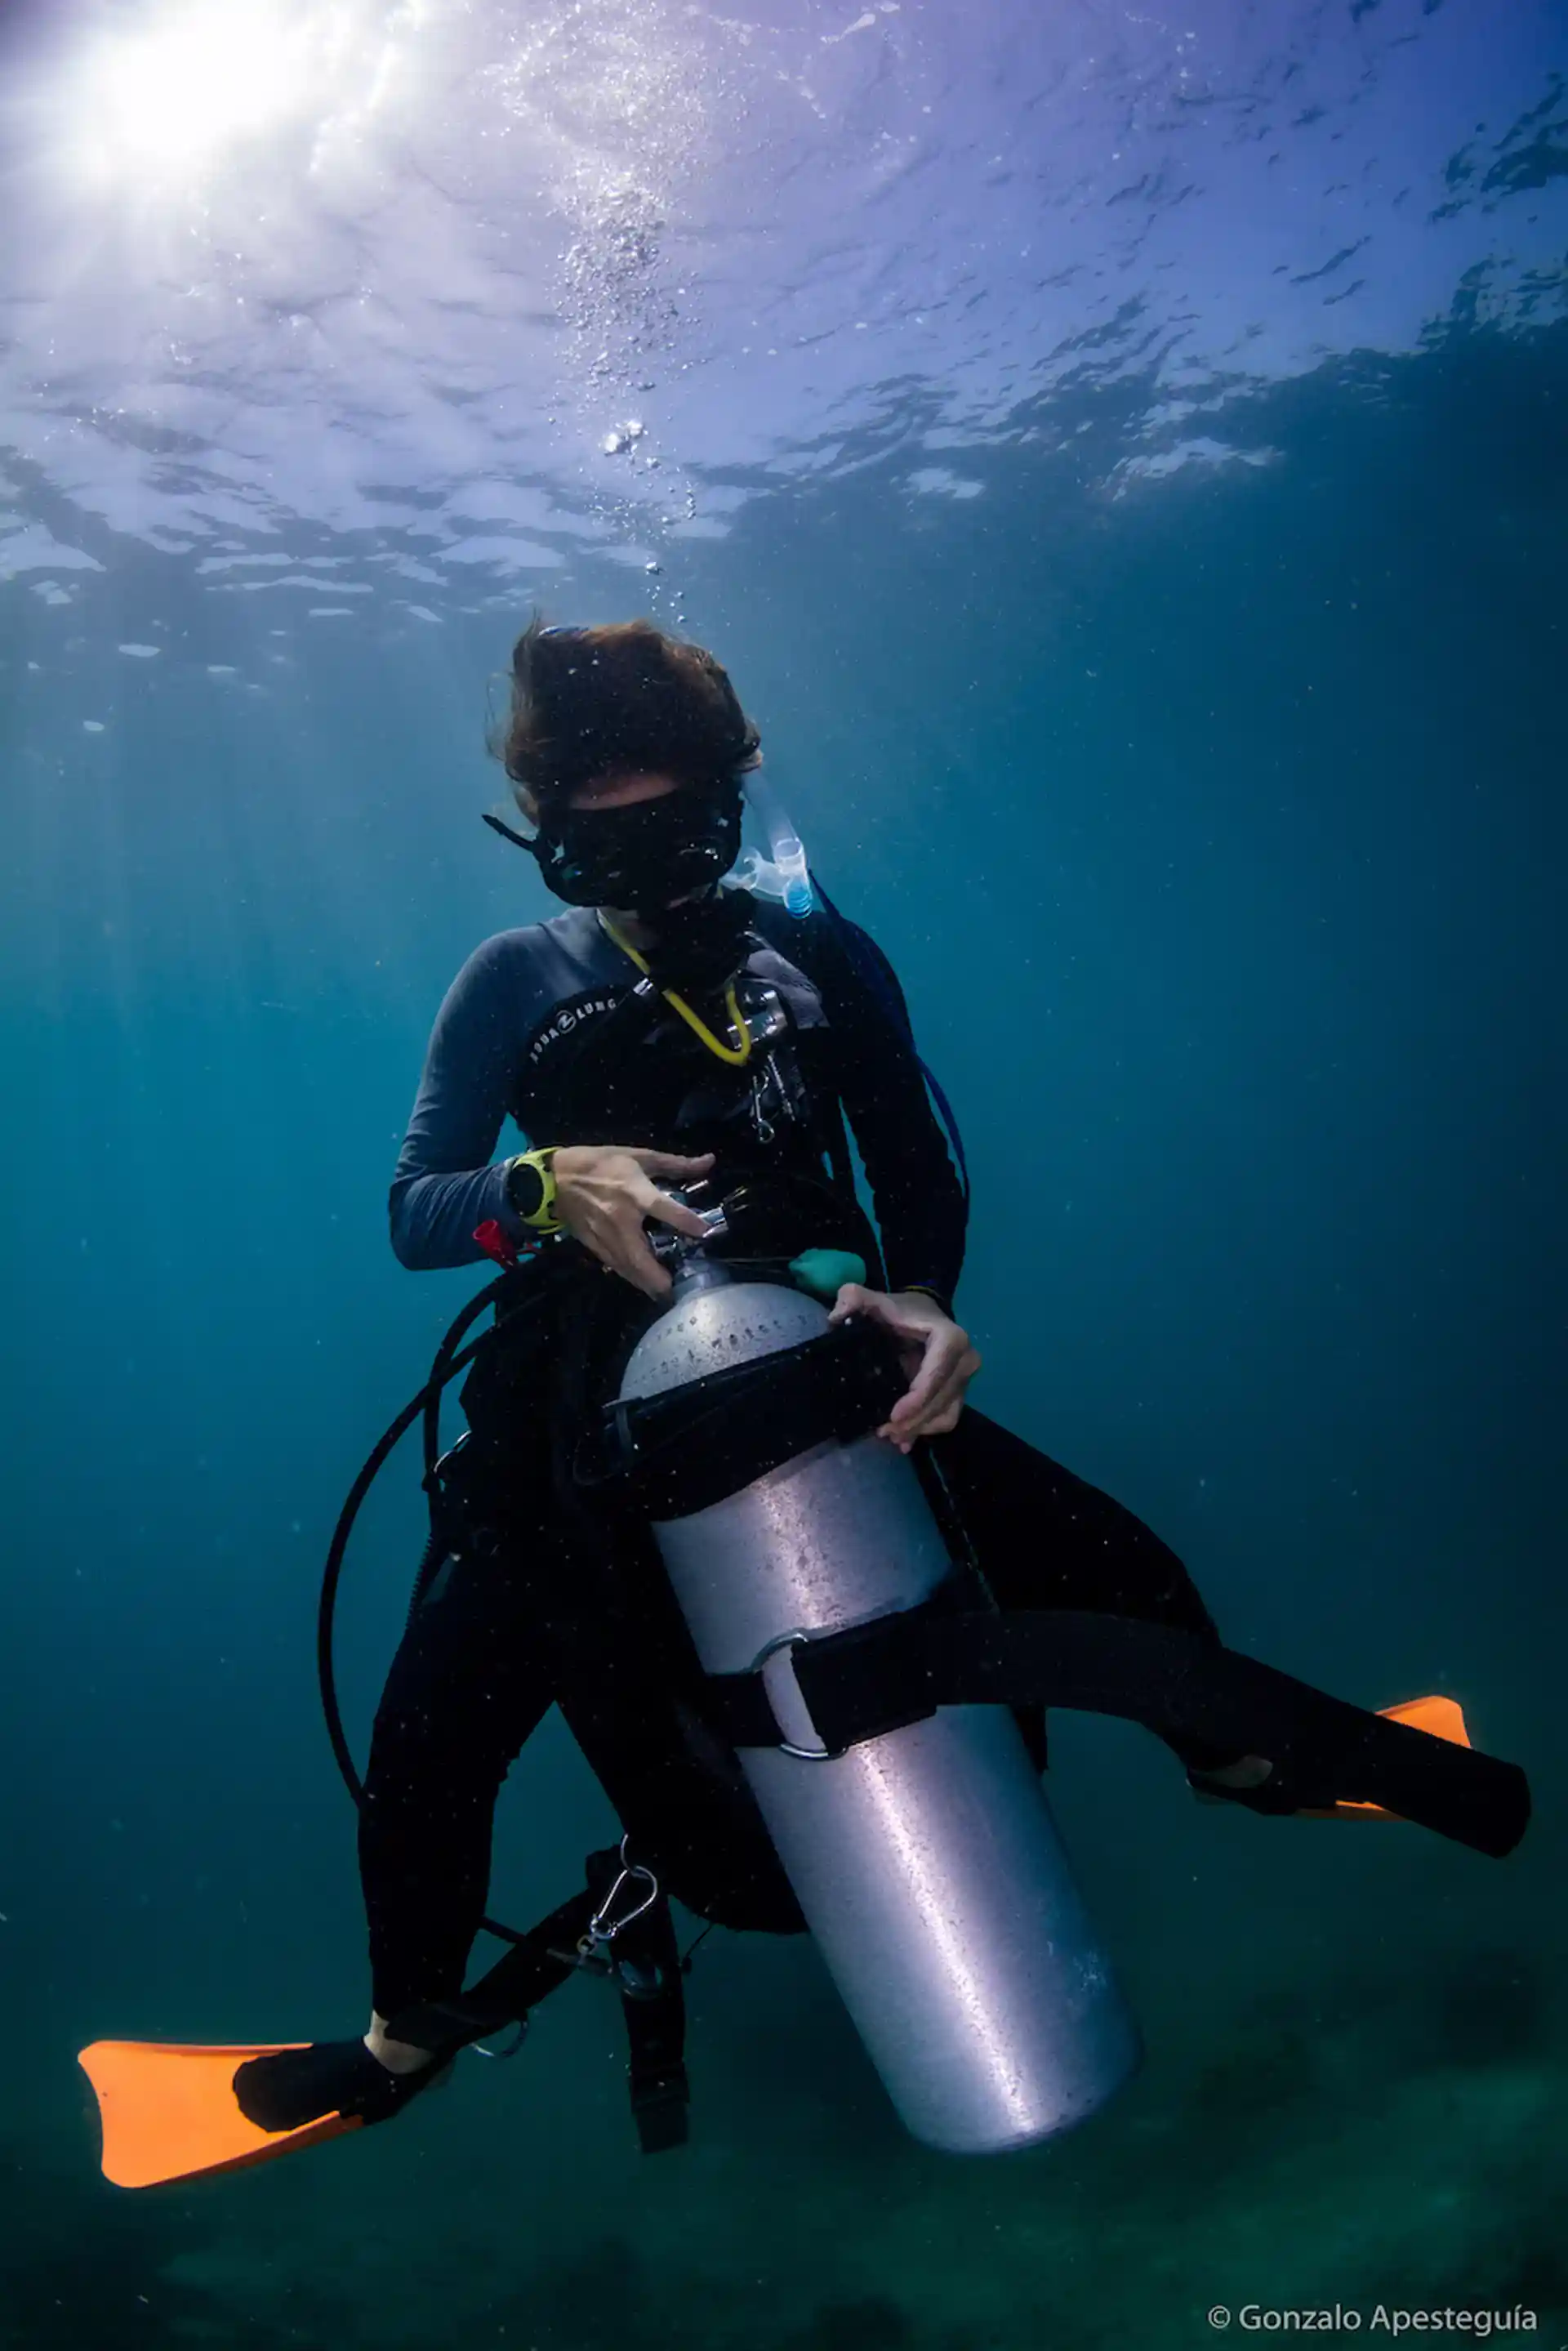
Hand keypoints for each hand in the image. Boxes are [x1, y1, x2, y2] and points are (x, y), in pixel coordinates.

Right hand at [551, 1146, 715, 1297]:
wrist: (554, 1178)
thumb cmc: (600, 1163)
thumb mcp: (639, 1156)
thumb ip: (675, 1164)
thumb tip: (709, 1161)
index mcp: (635, 1193)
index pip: (667, 1210)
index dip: (689, 1223)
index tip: (706, 1233)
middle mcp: (621, 1220)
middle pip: (642, 1257)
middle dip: (660, 1278)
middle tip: (679, 1286)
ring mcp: (605, 1236)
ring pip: (628, 1269)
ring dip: (647, 1283)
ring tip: (666, 1292)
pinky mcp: (594, 1245)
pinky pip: (616, 1266)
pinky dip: (631, 1276)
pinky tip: (643, 1281)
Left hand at [827, 1285, 980, 1452]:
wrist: (925, 1315)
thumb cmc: (901, 1310)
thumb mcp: (875, 1299)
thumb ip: (854, 1298)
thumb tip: (836, 1317)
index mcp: (950, 1337)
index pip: (940, 1370)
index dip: (919, 1396)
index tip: (894, 1415)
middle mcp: (965, 1360)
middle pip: (942, 1398)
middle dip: (914, 1420)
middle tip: (883, 1431)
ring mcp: (965, 1379)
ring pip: (946, 1413)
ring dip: (918, 1429)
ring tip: (888, 1435)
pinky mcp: (960, 1392)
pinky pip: (948, 1419)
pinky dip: (926, 1430)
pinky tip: (903, 1441)